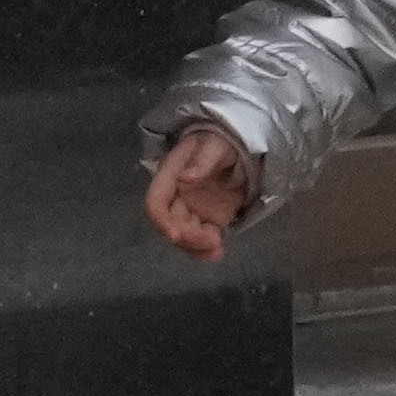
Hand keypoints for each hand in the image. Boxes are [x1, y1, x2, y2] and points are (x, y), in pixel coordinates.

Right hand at [140, 122, 262, 261]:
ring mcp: (193, 208)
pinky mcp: (210, 218)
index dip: (161, 220)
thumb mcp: (214, 145)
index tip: (175, 235)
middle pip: (170, 223)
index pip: (156, 201)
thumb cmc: (222, 141)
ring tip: (217, 251)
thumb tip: (185, 178)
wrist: (239, 146)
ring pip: (185, 235)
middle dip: (186, 237)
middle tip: (210, 241)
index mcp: (170, 175)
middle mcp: (177, 195)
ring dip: (196, 247)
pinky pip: (203, 238)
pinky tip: (218, 254)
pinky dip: (207, 249)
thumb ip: (202, 161)